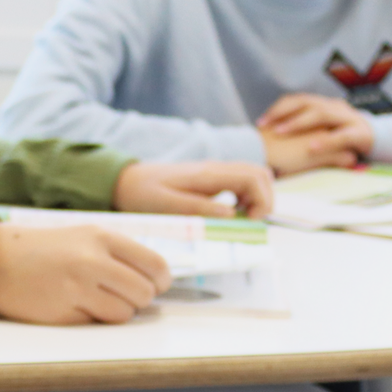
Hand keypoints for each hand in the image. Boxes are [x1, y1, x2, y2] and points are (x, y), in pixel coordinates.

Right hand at [0, 220, 170, 323]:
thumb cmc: (43, 250)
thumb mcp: (83, 237)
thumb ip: (119, 254)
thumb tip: (157, 281)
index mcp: (102, 237)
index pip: (155, 266)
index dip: (159, 282)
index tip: (152, 285)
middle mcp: (93, 260)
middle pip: (144, 293)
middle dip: (138, 300)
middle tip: (120, 295)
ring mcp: (78, 288)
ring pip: (124, 313)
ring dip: (116, 312)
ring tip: (94, 300)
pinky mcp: (64, 313)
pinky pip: (97, 324)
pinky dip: (93, 319)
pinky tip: (74, 305)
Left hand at [112, 160, 274, 217]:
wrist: (126, 181)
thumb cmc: (143, 194)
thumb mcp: (167, 206)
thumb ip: (199, 209)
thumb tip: (231, 215)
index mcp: (207, 174)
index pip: (253, 177)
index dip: (262, 200)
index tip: (251, 221)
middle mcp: (215, 169)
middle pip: (259, 173)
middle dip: (265, 199)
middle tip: (250, 222)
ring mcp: (214, 172)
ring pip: (253, 176)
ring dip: (257, 198)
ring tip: (242, 219)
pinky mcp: (211, 178)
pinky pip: (240, 182)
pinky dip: (246, 198)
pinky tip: (231, 213)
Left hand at [257, 93, 372, 170]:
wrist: (386, 140)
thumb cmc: (346, 138)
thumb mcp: (325, 131)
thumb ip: (306, 130)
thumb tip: (275, 136)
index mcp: (325, 105)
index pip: (297, 100)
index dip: (278, 109)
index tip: (260, 122)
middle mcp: (335, 107)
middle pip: (305, 102)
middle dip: (282, 112)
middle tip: (264, 125)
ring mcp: (349, 118)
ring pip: (321, 114)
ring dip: (298, 122)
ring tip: (280, 132)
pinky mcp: (362, 133)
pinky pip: (342, 136)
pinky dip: (325, 141)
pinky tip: (310, 147)